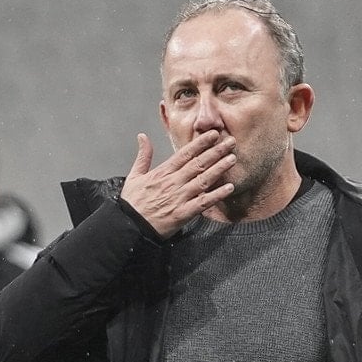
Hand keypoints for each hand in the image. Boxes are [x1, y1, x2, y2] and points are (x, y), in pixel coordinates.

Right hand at [120, 130, 236, 237]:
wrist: (130, 227)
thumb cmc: (132, 203)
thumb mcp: (134, 176)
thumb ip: (143, 156)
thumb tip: (142, 136)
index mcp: (163, 173)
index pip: (185, 153)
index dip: (201, 143)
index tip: (214, 134)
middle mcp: (173, 182)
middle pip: (198, 164)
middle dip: (216, 152)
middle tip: (231, 142)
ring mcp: (179, 198)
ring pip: (203, 180)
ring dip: (219, 169)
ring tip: (232, 159)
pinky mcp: (183, 213)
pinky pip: (203, 203)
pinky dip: (216, 195)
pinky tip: (229, 188)